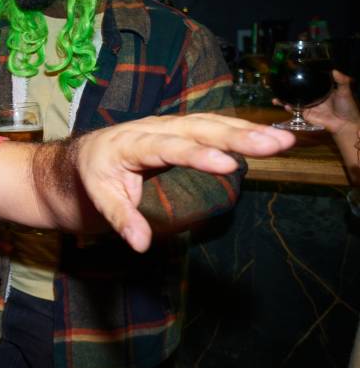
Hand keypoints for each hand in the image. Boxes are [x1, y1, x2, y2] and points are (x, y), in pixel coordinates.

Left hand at [73, 113, 294, 252]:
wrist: (85, 157)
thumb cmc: (93, 178)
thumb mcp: (98, 199)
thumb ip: (120, 218)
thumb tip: (140, 244)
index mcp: (128, 143)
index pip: (166, 148)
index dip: (197, 155)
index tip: (227, 164)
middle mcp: (151, 128)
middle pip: (197, 128)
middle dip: (237, 136)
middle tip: (274, 145)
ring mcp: (168, 126)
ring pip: (210, 123)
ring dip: (247, 131)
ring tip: (282, 141)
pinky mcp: (180, 129)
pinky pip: (212, 126)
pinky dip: (240, 129)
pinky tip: (266, 137)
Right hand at [273, 69, 358, 133]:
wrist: (344, 123)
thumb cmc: (346, 107)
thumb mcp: (345, 91)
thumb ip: (341, 80)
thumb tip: (334, 70)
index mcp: (320, 90)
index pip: (308, 82)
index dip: (300, 78)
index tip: (290, 73)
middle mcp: (312, 96)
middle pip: (297, 91)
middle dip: (286, 88)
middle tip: (277, 84)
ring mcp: (308, 105)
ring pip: (293, 100)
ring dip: (283, 99)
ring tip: (275, 98)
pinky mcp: (306, 114)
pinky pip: (295, 109)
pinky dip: (288, 107)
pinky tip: (285, 105)